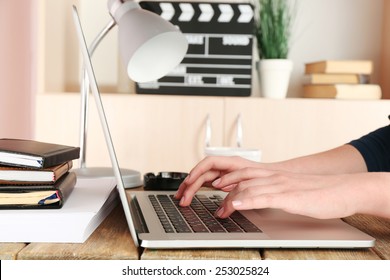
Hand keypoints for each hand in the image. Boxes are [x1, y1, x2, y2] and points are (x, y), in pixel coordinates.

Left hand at [176, 156, 389, 218]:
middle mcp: (262, 173)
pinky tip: (233, 206)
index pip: (221, 167)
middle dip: (200, 182)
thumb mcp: (272, 189)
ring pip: (242, 184)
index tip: (185, 190)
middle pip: (224, 172)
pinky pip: (262, 195)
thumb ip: (251, 191)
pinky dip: (245, 200)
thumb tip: (231, 199)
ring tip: (209, 209)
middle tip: (185, 197)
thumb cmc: (304, 190)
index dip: (199, 176)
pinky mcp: (286, 194)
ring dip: (222, 196)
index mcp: (257, 172)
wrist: (335, 189)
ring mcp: (274, 182)